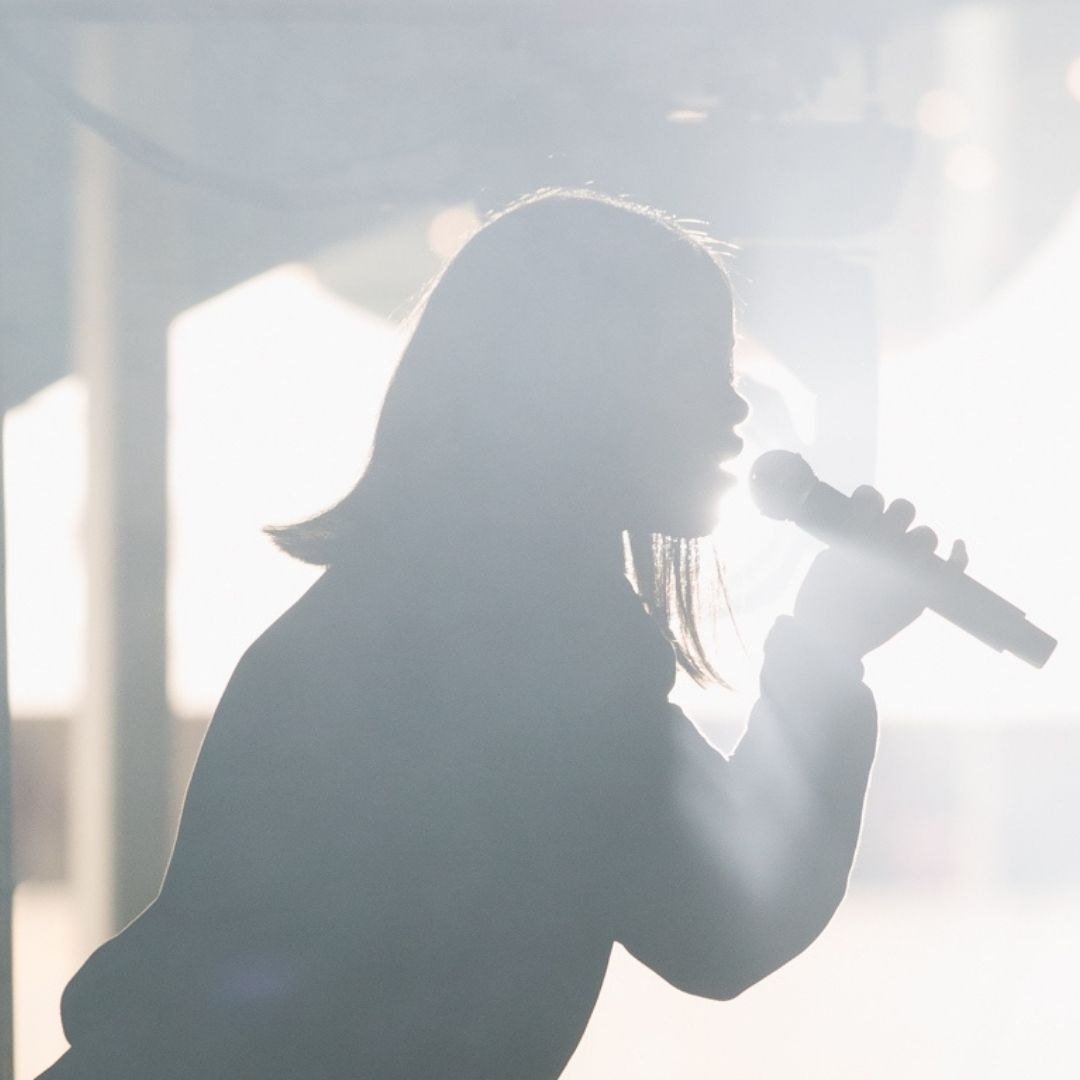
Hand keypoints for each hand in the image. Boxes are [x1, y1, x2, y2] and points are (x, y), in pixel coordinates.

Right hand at [792, 485, 968, 658]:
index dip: (869, 498)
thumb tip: (866, 528)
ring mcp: (911, 565)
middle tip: (884, 530)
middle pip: (905, 509)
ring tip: (904, 552)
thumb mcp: (827, 560)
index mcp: (861, 532)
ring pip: (927, 534)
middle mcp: (889, 543)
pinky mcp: (924, 589)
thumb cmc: (822, 599)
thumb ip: (849, 540)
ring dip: (916, 539)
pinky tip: (958, 544)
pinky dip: (959, 554)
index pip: (874, 497)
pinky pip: (954, 566)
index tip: (864, 508)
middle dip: (895, 516)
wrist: (832, 638)